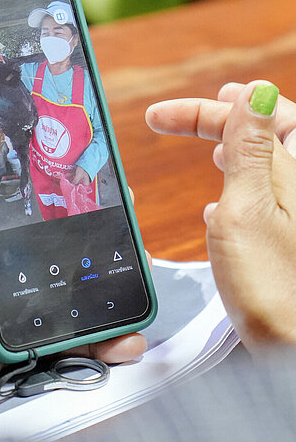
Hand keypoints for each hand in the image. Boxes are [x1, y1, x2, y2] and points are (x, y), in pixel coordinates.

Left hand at [0, 77, 148, 405]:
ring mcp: (8, 296)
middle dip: (96, 232)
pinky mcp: (18, 333)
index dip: (65, 183)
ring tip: (138, 275)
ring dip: (106, 284)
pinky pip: (68, 333)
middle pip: (57, 237)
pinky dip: (98, 338)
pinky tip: (123, 335)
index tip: (96, 173)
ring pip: (71, 285)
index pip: (31, 192)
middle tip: (127, 224)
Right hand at [146, 81, 295, 348]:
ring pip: (261, 161)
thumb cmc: (273, 286)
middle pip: (261, 130)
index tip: (160, 117)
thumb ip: (249, 148)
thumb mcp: (248, 207)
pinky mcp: (284, 236)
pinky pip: (262, 194)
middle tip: (173, 118)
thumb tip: (255, 92)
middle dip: (217, 119)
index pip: (254, 114)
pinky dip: (236, 186)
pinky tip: (218, 203)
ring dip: (230, 147)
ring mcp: (292, 210)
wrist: (293, 349)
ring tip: (206, 143)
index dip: (204, 109)